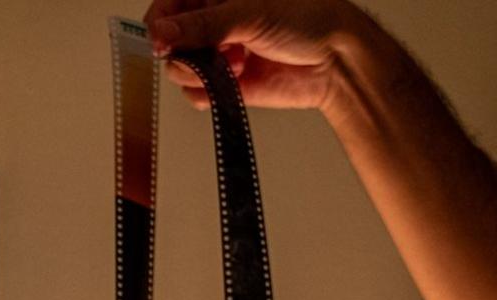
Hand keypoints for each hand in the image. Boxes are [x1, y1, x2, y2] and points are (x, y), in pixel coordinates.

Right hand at [143, 0, 371, 110]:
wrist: (336, 59)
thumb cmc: (307, 17)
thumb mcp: (250, 12)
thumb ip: (202, 25)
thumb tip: (162, 33)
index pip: (167, 6)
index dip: (160, 24)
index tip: (162, 42)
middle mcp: (212, 21)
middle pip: (169, 41)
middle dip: (185, 51)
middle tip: (212, 53)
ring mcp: (217, 53)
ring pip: (179, 69)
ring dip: (201, 73)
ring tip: (236, 63)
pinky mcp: (225, 83)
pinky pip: (196, 93)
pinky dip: (208, 93)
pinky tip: (234, 81)